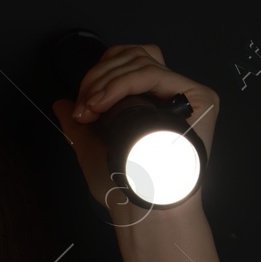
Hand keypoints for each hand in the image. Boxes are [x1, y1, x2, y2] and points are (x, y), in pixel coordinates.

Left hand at [51, 42, 218, 219]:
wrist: (141, 206)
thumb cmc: (123, 185)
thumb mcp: (91, 146)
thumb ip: (77, 123)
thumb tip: (60, 103)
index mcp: (151, 100)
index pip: (126, 62)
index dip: (99, 74)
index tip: (80, 106)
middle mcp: (170, 94)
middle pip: (132, 55)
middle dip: (98, 77)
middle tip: (83, 108)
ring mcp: (185, 94)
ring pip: (140, 60)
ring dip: (105, 82)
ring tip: (90, 110)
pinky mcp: (200, 98)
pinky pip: (153, 74)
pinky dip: (121, 84)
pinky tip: (102, 104)